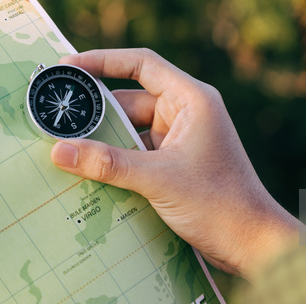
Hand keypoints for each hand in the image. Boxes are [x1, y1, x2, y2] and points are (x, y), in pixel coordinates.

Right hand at [51, 48, 301, 277]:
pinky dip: (115, 160)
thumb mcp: (157, 179)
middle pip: (130, 101)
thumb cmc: (218, 203)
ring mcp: (179, 139)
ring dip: (103, 140)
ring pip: (131, 130)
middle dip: (95, 111)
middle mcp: (185, 113)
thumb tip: (58, 150)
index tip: (68, 67)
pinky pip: (136, 153)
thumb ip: (108, 163)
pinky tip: (87, 171)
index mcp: (191, 99)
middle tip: (54, 116)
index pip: (142, 64)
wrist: (251, 244)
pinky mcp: (174, 163)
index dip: (103, 60)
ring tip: (63, 146)